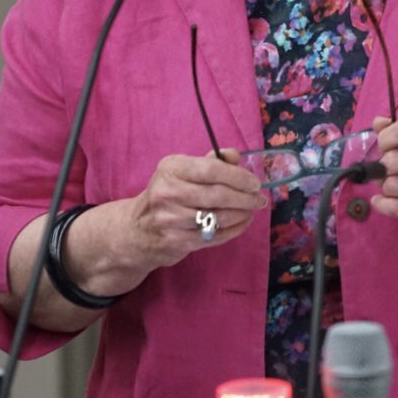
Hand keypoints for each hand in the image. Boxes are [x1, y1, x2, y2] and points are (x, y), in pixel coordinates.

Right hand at [126, 148, 268, 268]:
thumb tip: (235, 156)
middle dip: (244, 197)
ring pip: (218, 217)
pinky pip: (214, 236)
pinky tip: (242, 223)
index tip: (254, 182)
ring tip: (251, 210)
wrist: (138, 229)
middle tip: (259, 199)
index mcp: (171, 168)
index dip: (237, 176)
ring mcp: (170, 219)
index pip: (210, 170)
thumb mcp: (183, 171)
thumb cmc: (168, 193)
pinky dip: (234, 230)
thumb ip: (211, 161)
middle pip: (217, 195)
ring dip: (242, 214)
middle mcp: (168, 192)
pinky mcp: (176, 242)